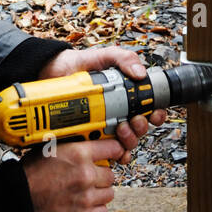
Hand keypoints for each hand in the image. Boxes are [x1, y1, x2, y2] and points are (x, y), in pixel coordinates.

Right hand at [22, 138, 124, 211]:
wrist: (18, 198)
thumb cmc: (30, 174)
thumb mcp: (52, 148)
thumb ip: (74, 146)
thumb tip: (89, 141)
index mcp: (78, 154)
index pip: (113, 148)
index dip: (114, 151)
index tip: (114, 153)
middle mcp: (85, 175)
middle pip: (111, 174)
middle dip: (102, 175)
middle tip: (91, 176)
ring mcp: (85, 197)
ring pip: (109, 193)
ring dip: (100, 192)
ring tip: (86, 191)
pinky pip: (102, 211)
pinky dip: (96, 209)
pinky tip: (84, 204)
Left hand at [37, 44, 167, 164]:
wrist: (55, 71)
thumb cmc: (82, 64)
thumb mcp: (106, 56)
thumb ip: (124, 58)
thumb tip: (140, 73)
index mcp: (126, 97)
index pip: (149, 110)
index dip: (157, 114)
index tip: (155, 113)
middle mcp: (118, 114)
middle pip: (140, 129)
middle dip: (142, 127)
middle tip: (134, 120)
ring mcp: (105, 128)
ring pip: (127, 143)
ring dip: (130, 139)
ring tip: (120, 128)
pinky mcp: (90, 138)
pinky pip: (108, 153)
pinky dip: (116, 155)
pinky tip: (114, 151)